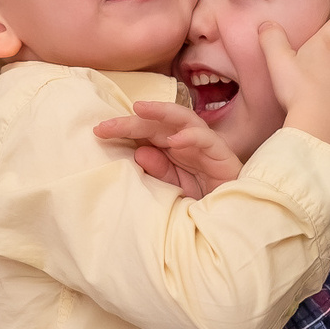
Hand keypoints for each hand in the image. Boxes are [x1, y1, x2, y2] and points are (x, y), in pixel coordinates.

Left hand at [93, 101, 243, 197]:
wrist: (231, 219)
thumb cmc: (201, 203)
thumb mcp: (172, 189)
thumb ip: (158, 171)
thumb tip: (139, 152)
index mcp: (172, 149)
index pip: (146, 132)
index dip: (123, 129)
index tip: (98, 131)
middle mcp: (187, 143)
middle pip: (159, 123)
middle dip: (133, 120)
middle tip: (107, 124)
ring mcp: (205, 146)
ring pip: (184, 120)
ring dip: (162, 112)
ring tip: (140, 110)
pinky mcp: (222, 155)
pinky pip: (207, 140)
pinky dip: (191, 137)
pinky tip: (175, 140)